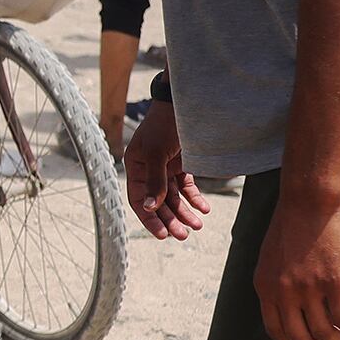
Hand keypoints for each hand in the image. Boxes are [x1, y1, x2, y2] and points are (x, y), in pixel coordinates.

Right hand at [122, 102, 210, 240]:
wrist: (182, 104)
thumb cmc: (164, 125)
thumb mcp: (157, 153)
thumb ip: (154, 181)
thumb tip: (149, 208)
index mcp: (135, 167)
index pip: (139, 200)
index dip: (150, 219)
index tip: (162, 234)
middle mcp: (148, 171)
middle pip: (158, 202)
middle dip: (171, 219)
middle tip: (184, 235)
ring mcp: (164, 168)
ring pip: (174, 197)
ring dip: (185, 212)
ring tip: (197, 226)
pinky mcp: (180, 164)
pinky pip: (186, 186)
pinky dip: (195, 198)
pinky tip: (204, 208)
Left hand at [253, 186, 339, 339]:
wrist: (309, 200)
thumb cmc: (292, 224)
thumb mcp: (271, 258)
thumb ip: (276, 283)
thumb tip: (289, 309)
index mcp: (265, 287)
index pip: (276, 331)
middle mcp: (284, 292)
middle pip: (300, 339)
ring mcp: (308, 288)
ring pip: (325, 332)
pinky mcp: (334, 282)